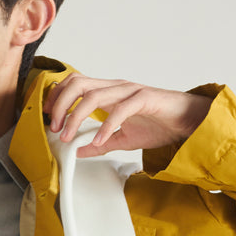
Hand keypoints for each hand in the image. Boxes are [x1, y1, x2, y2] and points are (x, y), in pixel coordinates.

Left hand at [43, 75, 211, 157]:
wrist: (188, 122)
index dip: (57, 98)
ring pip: (94, 95)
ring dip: (75, 117)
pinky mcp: (145, 99)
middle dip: (60, 105)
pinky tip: (99, 141)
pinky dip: (106, 126)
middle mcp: (116, 88)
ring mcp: (130, 91)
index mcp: (109, 93)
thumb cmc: (158, 124)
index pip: (74, 84)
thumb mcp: (123, 139)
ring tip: (69, 137)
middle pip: (78, 84)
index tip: (47, 118)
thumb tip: (78, 151)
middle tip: (55, 128)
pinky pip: (121, 109)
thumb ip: (100, 143)